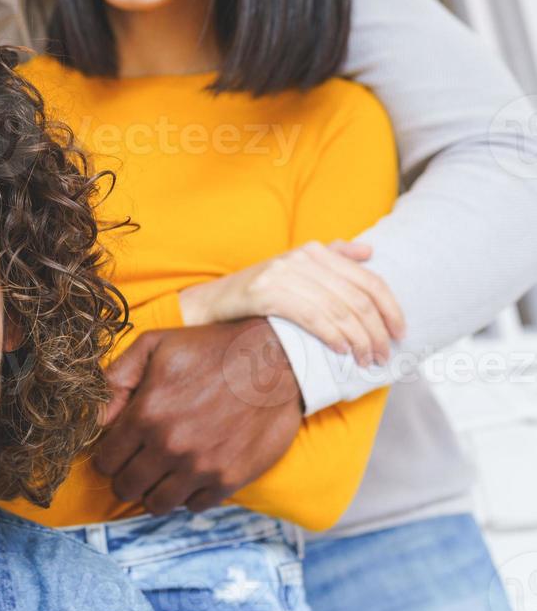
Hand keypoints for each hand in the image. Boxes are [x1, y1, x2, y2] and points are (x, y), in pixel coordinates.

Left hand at [94, 319, 302, 514]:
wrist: (275, 360)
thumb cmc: (210, 349)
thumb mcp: (154, 346)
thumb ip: (116, 378)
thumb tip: (92, 413)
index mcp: (146, 414)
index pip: (105, 461)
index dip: (107, 458)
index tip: (116, 451)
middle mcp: (170, 446)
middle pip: (127, 487)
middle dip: (125, 478)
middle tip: (135, 466)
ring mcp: (201, 466)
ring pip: (157, 504)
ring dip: (153, 492)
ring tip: (160, 475)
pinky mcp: (230, 478)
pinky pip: (194, 506)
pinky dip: (188, 495)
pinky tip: (191, 475)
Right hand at [177, 240, 403, 365]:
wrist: (209, 303)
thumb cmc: (258, 293)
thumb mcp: (294, 270)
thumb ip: (331, 257)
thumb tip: (369, 250)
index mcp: (314, 250)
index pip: (368, 279)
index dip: (391, 308)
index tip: (401, 333)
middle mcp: (301, 257)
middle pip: (357, 299)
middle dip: (376, 332)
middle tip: (383, 356)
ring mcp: (282, 273)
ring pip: (338, 311)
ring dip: (359, 341)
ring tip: (365, 360)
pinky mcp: (266, 292)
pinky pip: (312, 317)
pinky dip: (332, 336)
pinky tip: (341, 351)